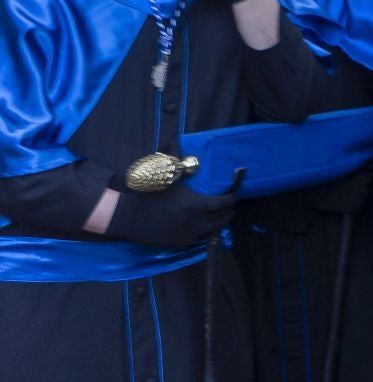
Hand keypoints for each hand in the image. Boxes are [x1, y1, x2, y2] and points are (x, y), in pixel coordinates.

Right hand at [105, 171, 241, 246]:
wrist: (129, 216)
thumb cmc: (149, 194)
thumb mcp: (164, 176)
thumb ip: (174, 159)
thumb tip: (174, 139)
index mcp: (194, 203)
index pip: (221, 203)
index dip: (231, 199)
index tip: (235, 195)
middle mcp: (194, 220)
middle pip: (220, 219)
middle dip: (228, 213)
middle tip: (231, 208)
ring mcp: (187, 233)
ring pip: (211, 231)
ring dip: (218, 224)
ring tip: (221, 217)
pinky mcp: (178, 242)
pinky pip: (197, 239)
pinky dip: (203, 232)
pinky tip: (204, 227)